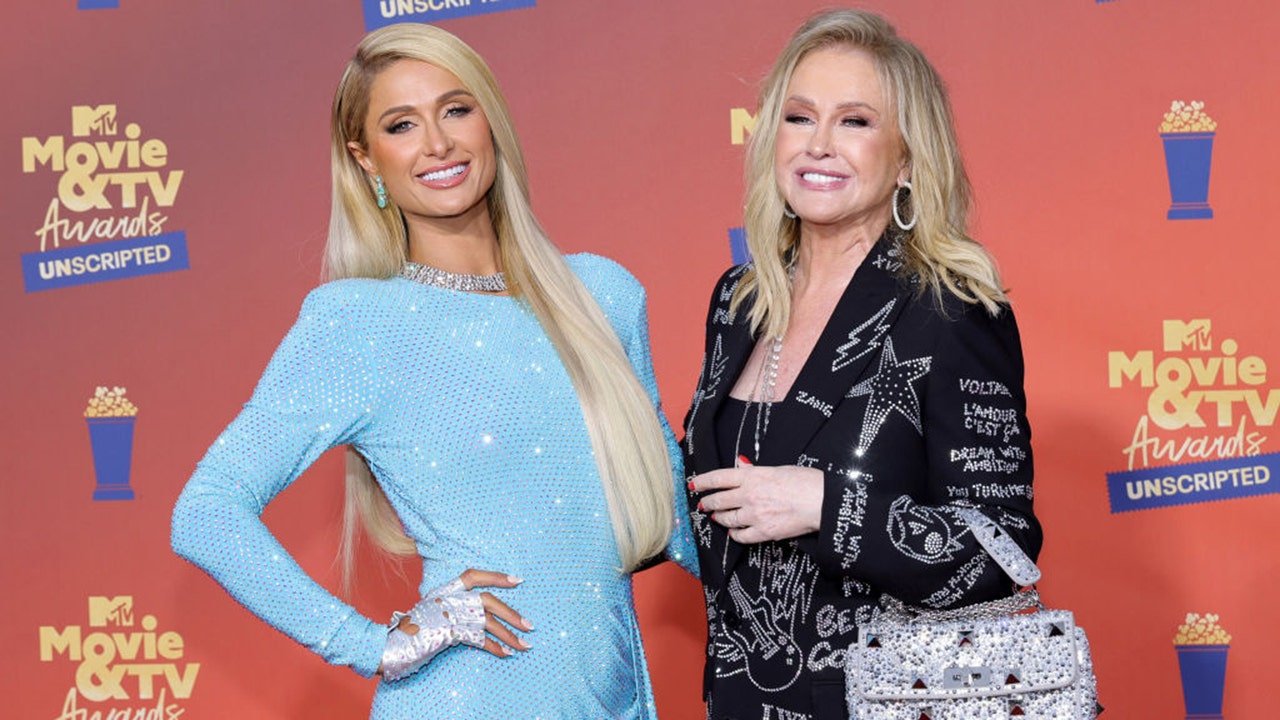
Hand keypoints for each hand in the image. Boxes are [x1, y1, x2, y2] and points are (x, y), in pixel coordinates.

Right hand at [380, 569, 531, 680]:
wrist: (389, 644)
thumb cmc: (410, 628)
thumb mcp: (431, 608)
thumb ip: (452, 606)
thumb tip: (479, 613)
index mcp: (445, 589)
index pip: (473, 576)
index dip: (496, 576)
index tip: (518, 581)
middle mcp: (450, 599)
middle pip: (488, 601)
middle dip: (512, 613)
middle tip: (530, 625)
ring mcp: (449, 615)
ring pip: (487, 622)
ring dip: (509, 635)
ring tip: (525, 644)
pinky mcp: (449, 633)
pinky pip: (478, 640)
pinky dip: (494, 648)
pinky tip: (506, 654)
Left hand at [688, 459, 823, 543]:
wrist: (822, 501)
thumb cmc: (805, 481)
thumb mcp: (777, 469)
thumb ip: (754, 471)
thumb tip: (740, 466)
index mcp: (752, 476)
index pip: (718, 477)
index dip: (703, 481)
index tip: (694, 484)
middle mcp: (749, 495)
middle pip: (719, 500)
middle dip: (709, 502)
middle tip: (705, 504)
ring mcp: (754, 515)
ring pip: (727, 519)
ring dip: (720, 518)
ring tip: (718, 518)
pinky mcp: (763, 532)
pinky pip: (741, 536)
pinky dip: (735, 534)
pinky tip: (734, 532)